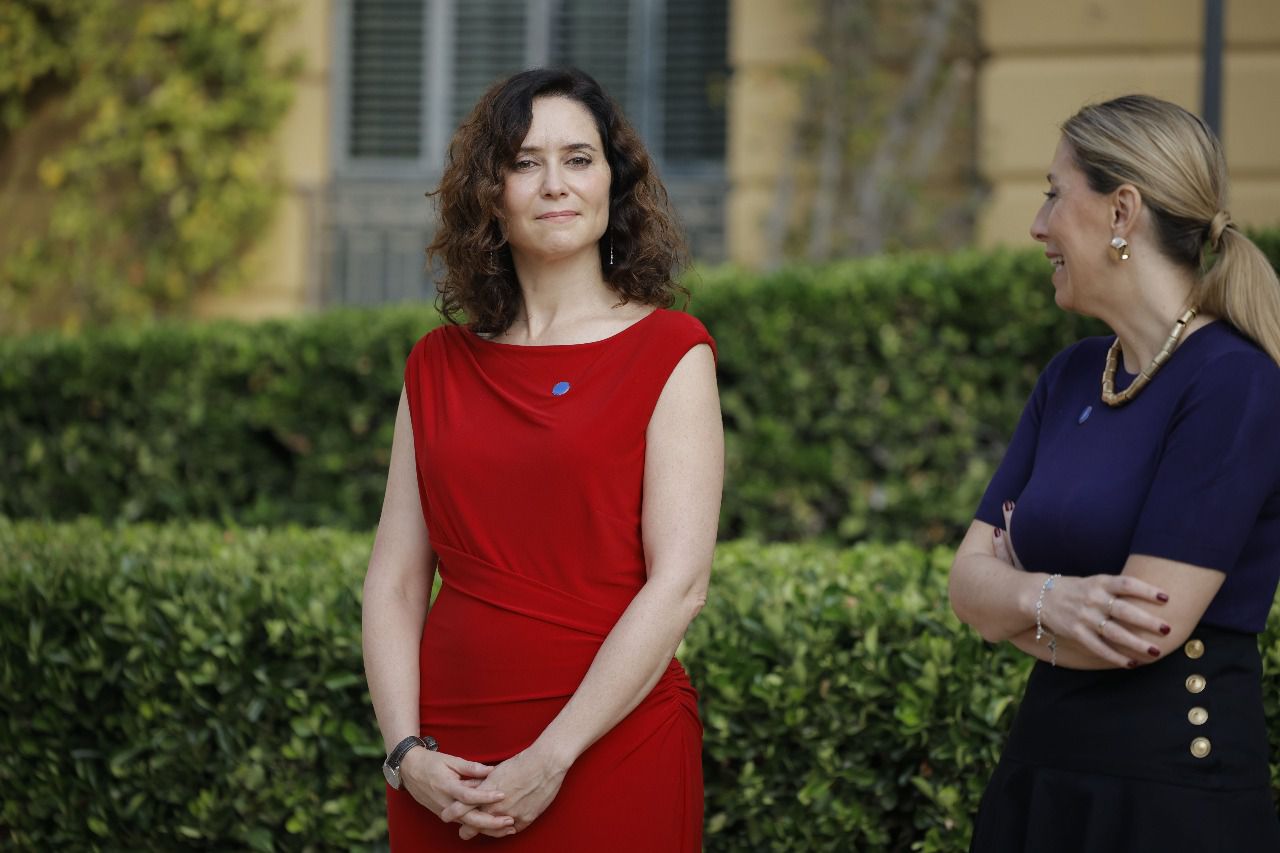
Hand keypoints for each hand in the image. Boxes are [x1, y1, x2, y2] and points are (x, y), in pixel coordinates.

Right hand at [398, 748, 514, 836]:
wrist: (409, 770)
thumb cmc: (431, 762)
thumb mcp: (450, 760)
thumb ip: (471, 767)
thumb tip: (492, 769)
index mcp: (447, 787)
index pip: (468, 796)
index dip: (486, 797)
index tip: (502, 795)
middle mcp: (445, 803)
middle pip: (469, 818)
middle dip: (491, 822)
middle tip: (510, 820)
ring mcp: (444, 811)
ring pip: (468, 825)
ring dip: (488, 828)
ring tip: (507, 828)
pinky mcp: (445, 815)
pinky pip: (463, 823)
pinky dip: (478, 827)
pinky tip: (494, 827)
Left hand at [451, 742, 569, 839]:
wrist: (545, 763)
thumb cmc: (521, 763)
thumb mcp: (495, 773)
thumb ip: (483, 784)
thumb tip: (474, 789)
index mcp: (484, 793)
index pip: (459, 810)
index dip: (451, 814)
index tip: (447, 815)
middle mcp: (494, 807)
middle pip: (473, 827)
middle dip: (467, 830)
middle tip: (465, 831)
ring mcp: (510, 815)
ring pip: (492, 831)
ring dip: (489, 829)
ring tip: (487, 827)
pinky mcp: (525, 819)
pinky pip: (512, 830)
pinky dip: (508, 828)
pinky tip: (507, 824)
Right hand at [997, 501, 1171, 667]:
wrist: (1040, 596)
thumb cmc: (1076, 589)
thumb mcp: (1095, 581)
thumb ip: (1118, 589)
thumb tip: (1154, 596)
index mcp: (1099, 583)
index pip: (1126, 584)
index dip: (1146, 590)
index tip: (1166, 598)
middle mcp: (1093, 599)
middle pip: (1124, 610)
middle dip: (1147, 621)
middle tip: (1168, 629)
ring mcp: (1084, 617)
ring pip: (1114, 633)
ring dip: (1136, 643)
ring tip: (1156, 651)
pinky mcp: (1075, 632)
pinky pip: (1098, 647)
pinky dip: (1115, 657)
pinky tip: (1132, 663)